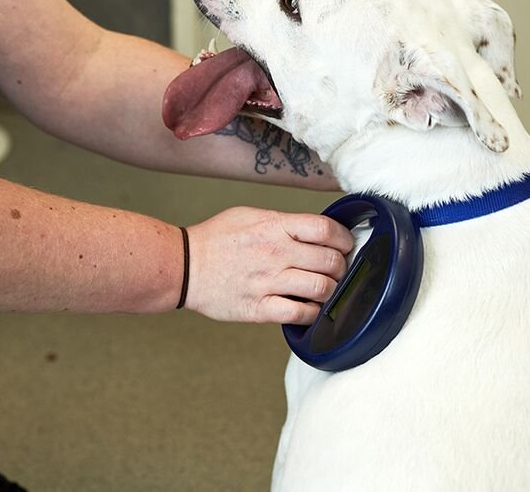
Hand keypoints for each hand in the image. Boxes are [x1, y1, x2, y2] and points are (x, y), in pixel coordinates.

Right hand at [184, 207, 353, 323]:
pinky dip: (313, 313)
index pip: (326, 230)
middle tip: (337, 270)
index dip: (344, 239)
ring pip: (322, 289)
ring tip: (325, 289)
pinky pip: (301, 313)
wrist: (184, 267)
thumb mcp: (250, 216)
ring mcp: (269, 282)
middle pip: (330, 261)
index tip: (345, 245)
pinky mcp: (260, 308)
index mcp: (275, 227)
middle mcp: (276, 253)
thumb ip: (283, 223)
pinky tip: (309, 307)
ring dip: (331, 290)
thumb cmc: (215, 240)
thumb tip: (313, 230)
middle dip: (341, 267)